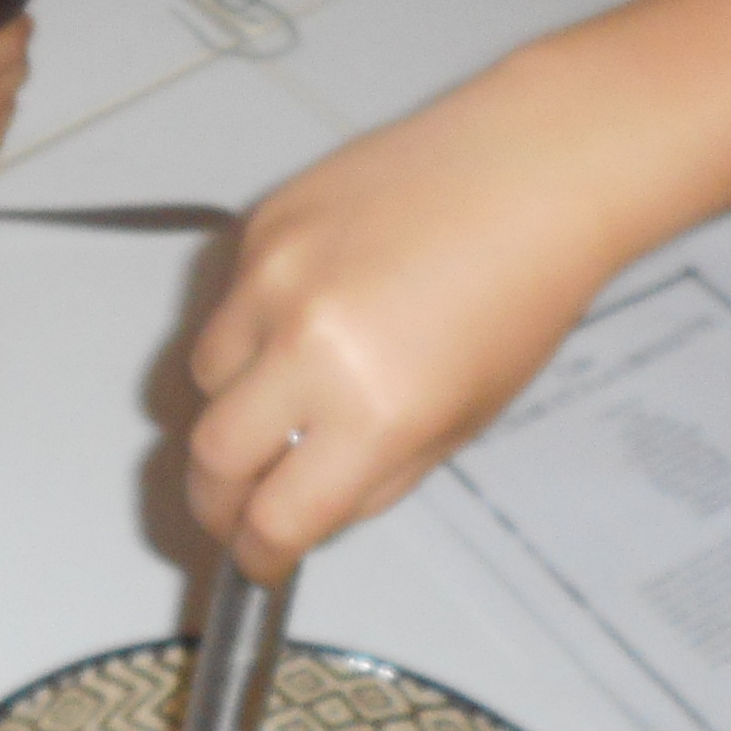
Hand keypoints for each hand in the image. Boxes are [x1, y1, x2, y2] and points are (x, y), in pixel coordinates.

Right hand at [185, 51, 644, 575]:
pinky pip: (225, 304)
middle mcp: (310, 346)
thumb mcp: (465, 420)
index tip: (258, 558)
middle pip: (211, 457)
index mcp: (377, 411)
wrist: (528, 171)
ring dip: (230, 407)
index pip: (274, 517)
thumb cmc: (521, 290)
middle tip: (232, 508)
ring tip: (282, 393)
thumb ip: (376, 478)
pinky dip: (249, 329)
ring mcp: (273, 278)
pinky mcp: (259, 226)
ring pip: (203, 378)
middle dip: (214, 500)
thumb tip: (305, 511)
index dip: (257, 555)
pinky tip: (310, 311)